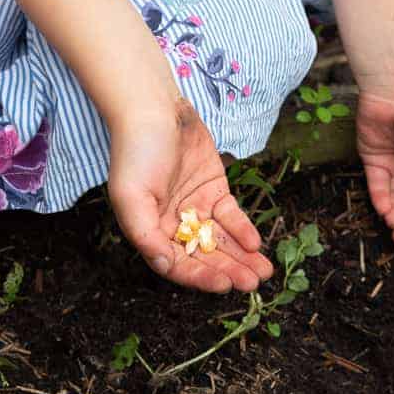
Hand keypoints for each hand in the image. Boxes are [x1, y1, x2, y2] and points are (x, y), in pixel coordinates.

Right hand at [107, 99, 272, 291]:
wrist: (154, 109)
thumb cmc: (136, 151)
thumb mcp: (130, 195)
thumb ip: (144, 233)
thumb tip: (162, 264)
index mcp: (150, 231)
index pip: (177, 265)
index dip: (200, 277)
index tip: (224, 284)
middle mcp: (173, 224)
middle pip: (204, 257)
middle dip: (229, 271)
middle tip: (252, 284)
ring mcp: (196, 208)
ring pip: (222, 241)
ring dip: (242, 258)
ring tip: (263, 272)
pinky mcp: (214, 191)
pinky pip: (232, 218)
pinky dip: (244, 231)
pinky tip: (255, 244)